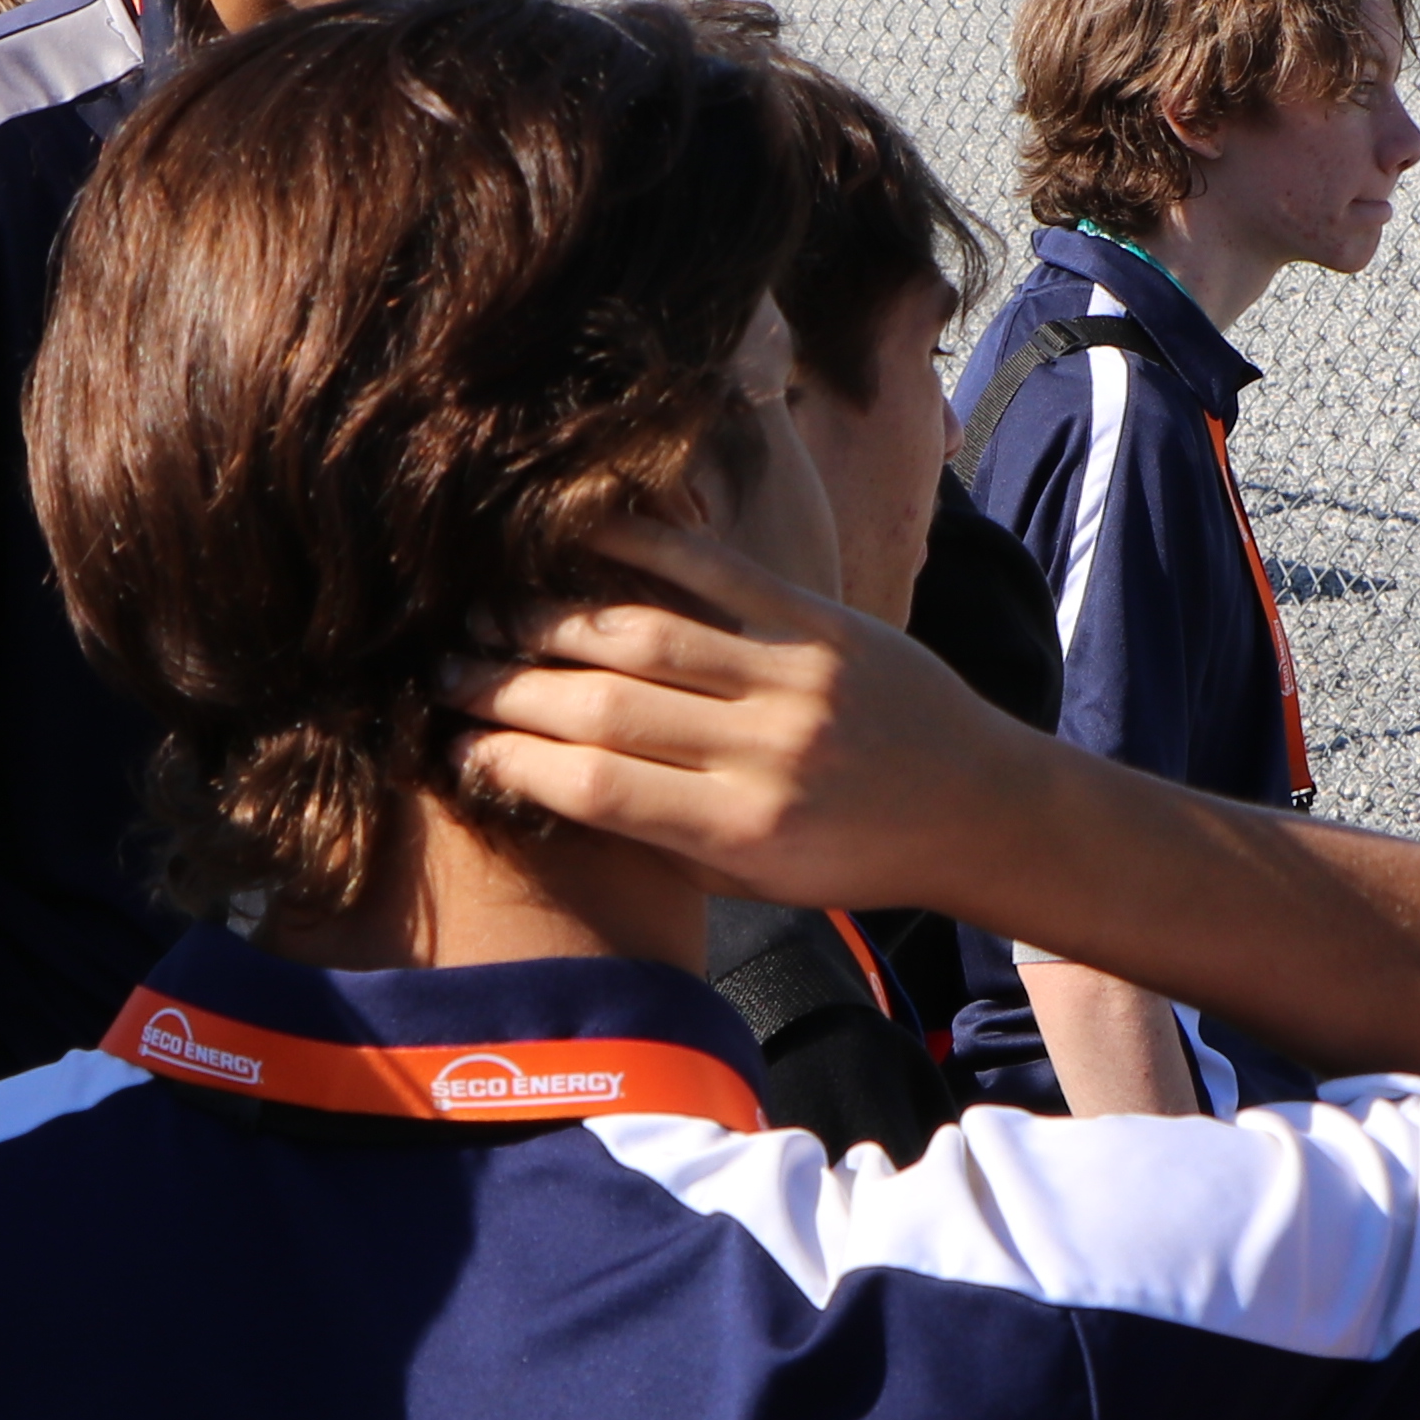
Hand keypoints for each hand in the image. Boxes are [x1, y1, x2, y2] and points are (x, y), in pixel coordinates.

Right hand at [442, 516, 1030, 910]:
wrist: (978, 809)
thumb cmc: (853, 857)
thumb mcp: (752, 881)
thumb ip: (658, 835)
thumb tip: (546, 779)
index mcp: (736, 831)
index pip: (589, 787)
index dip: (505, 758)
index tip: (452, 743)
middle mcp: (761, 753)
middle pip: (598, 708)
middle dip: (504, 687)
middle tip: (441, 671)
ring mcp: (792, 678)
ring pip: (642, 635)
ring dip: (550, 620)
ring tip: (488, 616)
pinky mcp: (821, 622)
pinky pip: (717, 573)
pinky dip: (644, 548)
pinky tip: (581, 538)